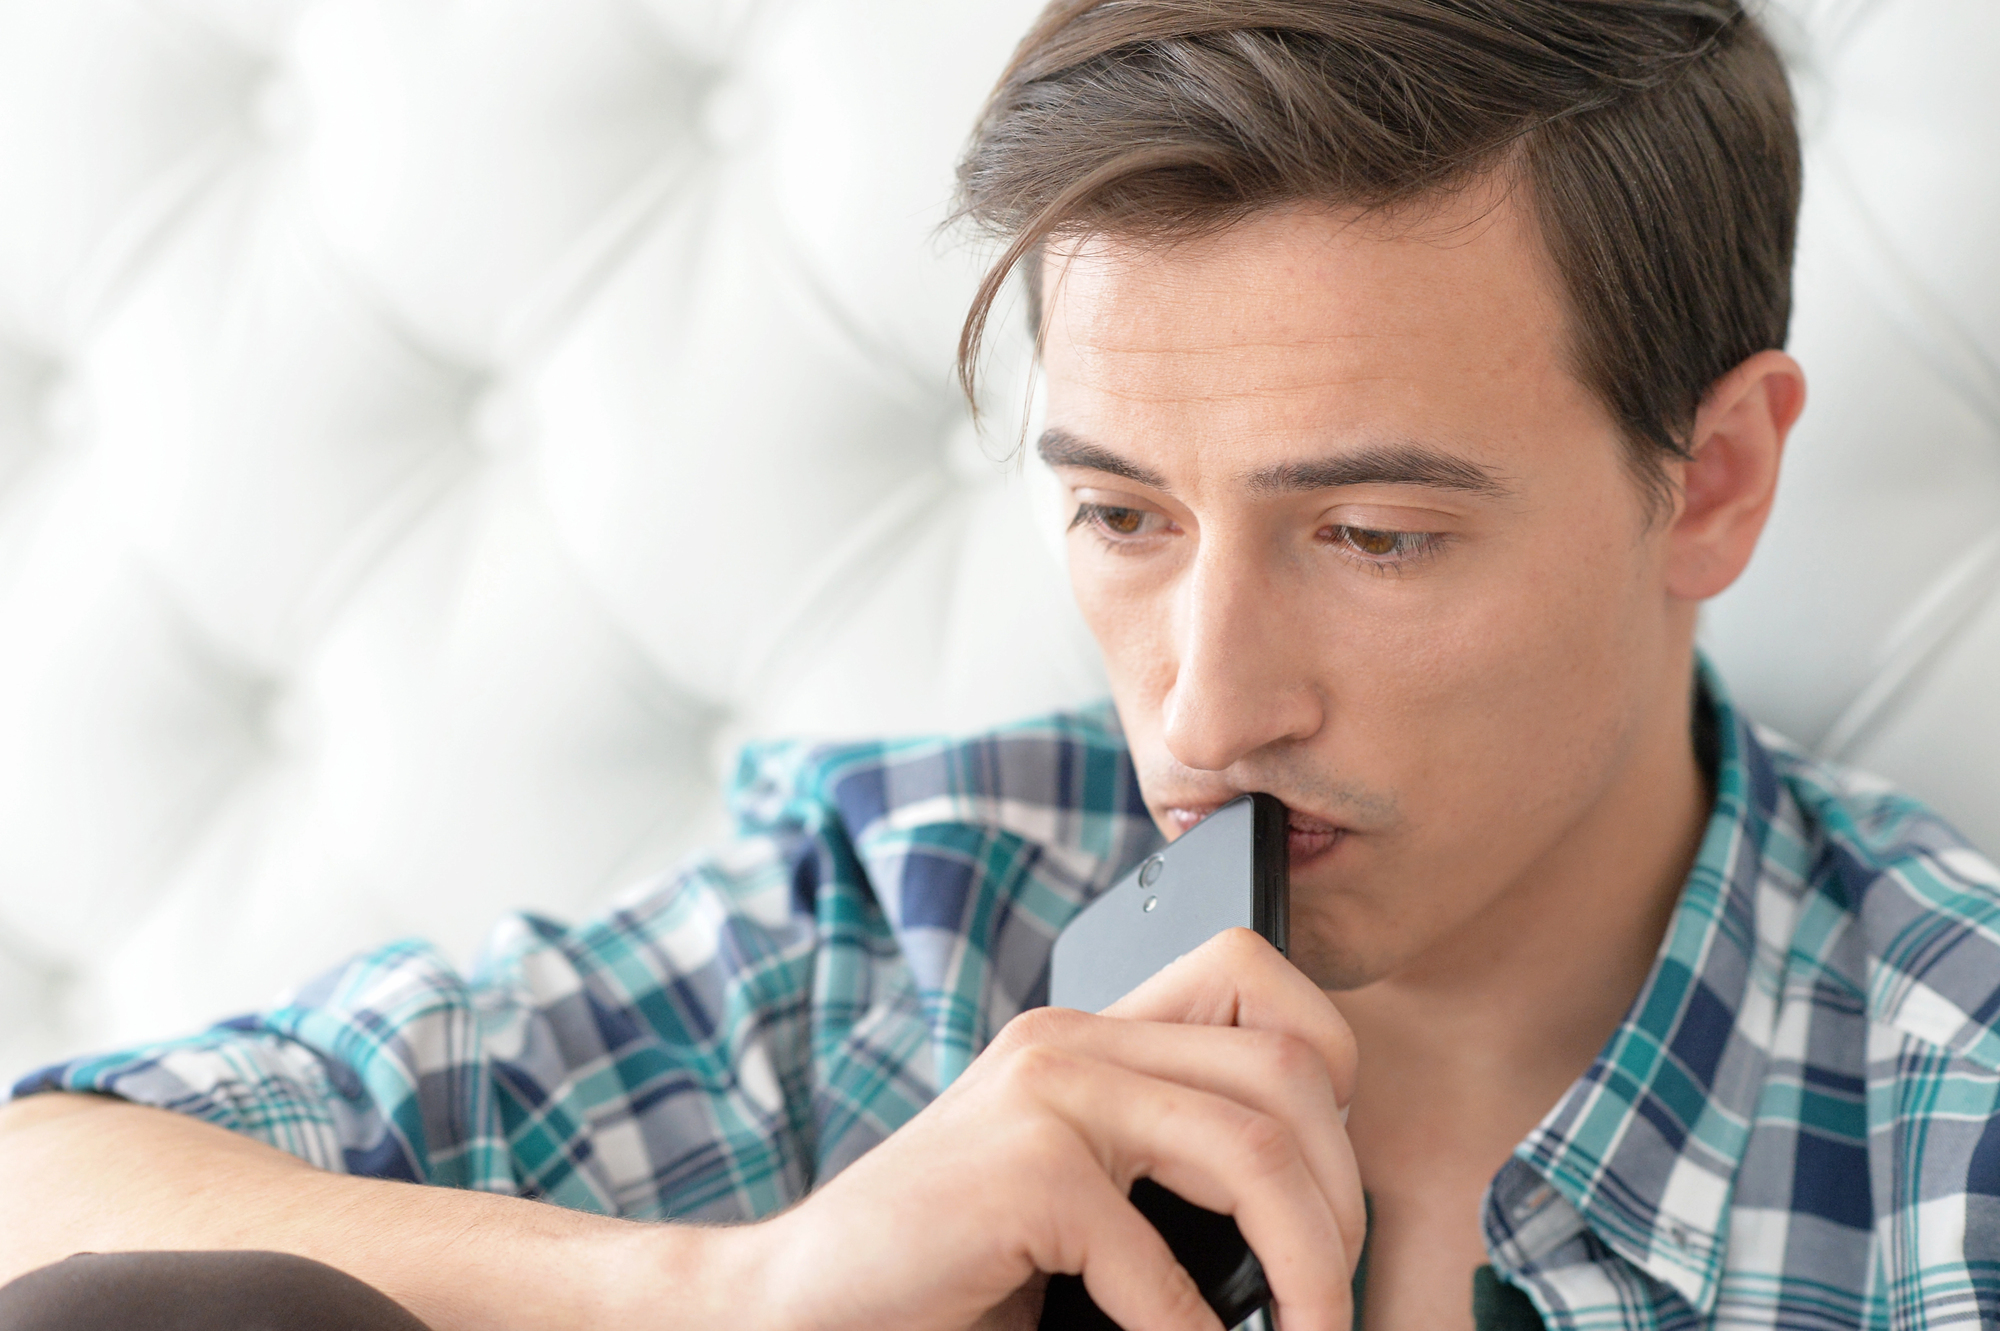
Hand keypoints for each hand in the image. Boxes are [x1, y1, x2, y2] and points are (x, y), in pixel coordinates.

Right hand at [741, 927, 1363, 1330]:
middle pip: (1286, 1068)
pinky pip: (1156, 1257)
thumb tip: (1321, 1219)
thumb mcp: (1078, 1187)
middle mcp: (1072, 1038)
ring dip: (1307, 1262)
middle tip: (1328, 1299)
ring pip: (1250, 1146)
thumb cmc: (950, 1261)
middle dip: (1340, 1197)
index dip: (1331, 1070)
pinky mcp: (1020, 1167)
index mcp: (1091, 1033)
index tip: (1330, 1185)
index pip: (1254, 977)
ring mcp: (1044, 1091)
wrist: (799, 1298)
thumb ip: (1168, 1164)